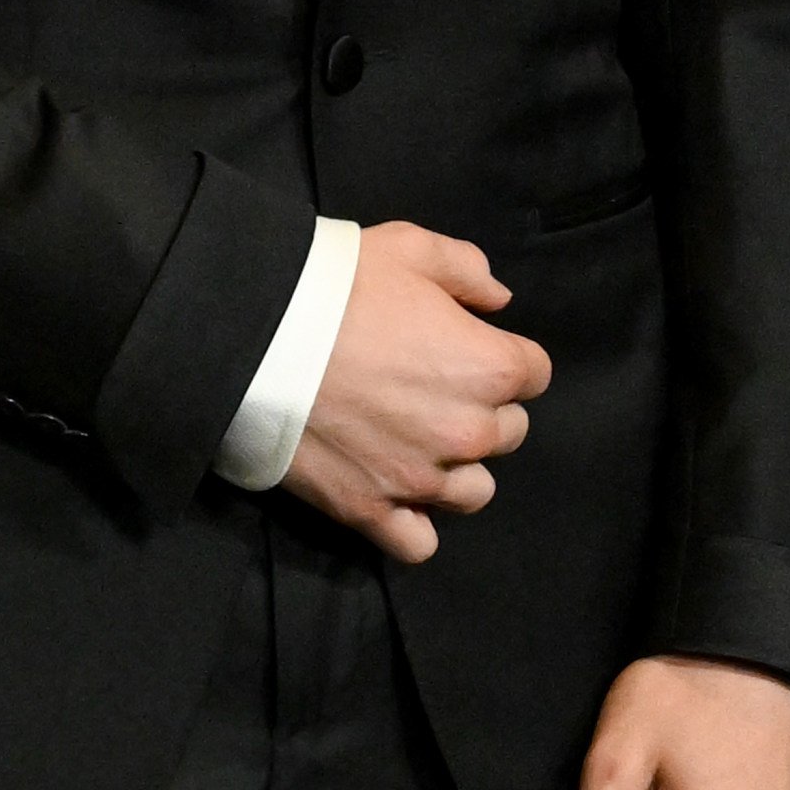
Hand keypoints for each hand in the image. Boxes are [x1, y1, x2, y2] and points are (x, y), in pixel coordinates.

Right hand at [282, 223, 547, 564]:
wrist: (254, 337)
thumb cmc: (335, 286)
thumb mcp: (407, 247)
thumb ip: (467, 269)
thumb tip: (498, 301)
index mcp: (488, 367)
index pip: (534, 372)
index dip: (501, 353)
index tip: (464, 345)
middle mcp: (469, 431)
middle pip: (508, 431)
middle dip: (480, 408)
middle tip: (428, 385)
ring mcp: (421, 479)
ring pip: (474, 491)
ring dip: (454, 467)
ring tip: (412, 440)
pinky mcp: (372, 510)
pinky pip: (419, 543)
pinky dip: (413, 522)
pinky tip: (393, 491)